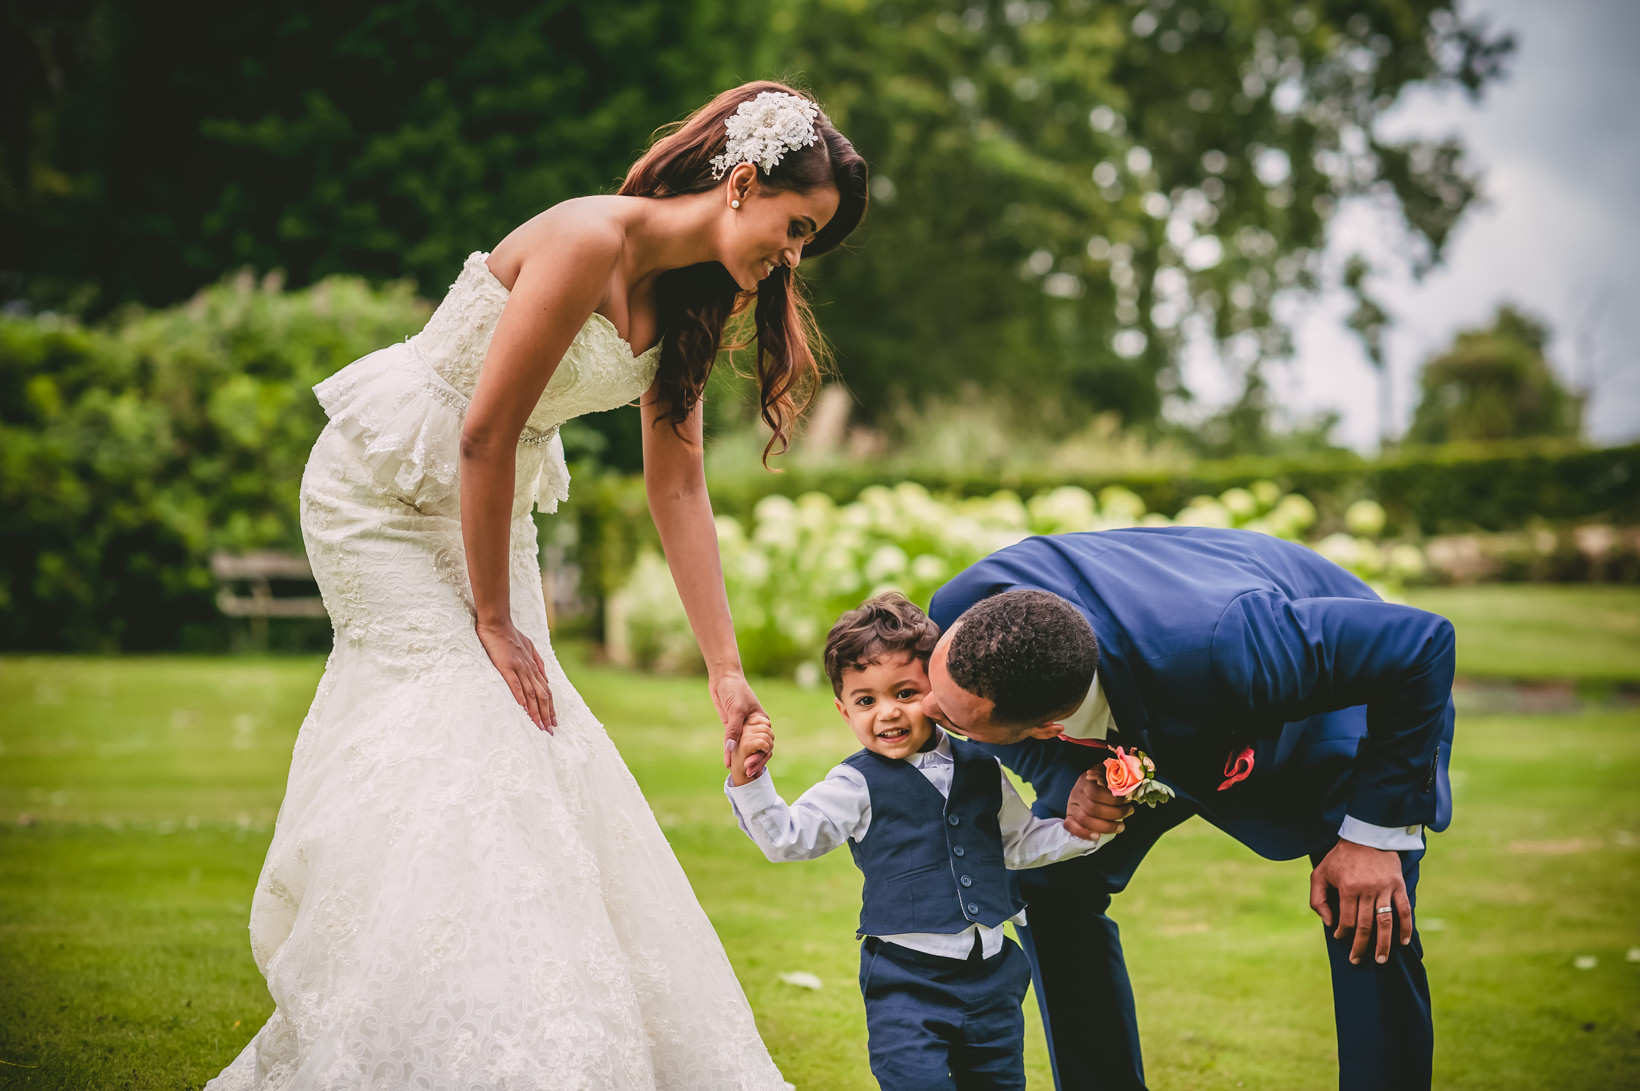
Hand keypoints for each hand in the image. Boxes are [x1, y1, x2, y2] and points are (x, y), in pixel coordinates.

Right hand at [475, 617, 554, 731]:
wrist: (497, 622)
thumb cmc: (511, 634)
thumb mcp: (530, 646)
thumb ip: (539, 662)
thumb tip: (546, 678)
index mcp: (534, 666)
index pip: (546, 691)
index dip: (550, 707)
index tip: (553, 721)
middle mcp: (529, 669)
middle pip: (542, 695)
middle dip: (547, 714)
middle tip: (550, 730)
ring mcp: (519, 667)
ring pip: (532, 693)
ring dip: (537, 711)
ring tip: (540, 726)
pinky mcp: (506, 666)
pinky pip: (515, 684)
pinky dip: (521, 697)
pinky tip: (524, 708)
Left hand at [710, 671, 770, 777]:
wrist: (723, 678)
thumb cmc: (735, 690)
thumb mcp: (737, 710)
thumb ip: (734, 730)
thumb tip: (732, 749)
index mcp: (762, 722)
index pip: (766, 743)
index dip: (761, 755)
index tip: (752, 763)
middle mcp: (754, 727)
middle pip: (758, 748)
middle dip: (755, 761)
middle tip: (748, 772)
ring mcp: (743, 728)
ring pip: (746, 748)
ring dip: (745, 759)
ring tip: (742, 772)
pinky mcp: (731, 727)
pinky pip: (733, 743)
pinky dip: (731, 753)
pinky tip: (728, 763)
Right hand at [1064, 768, 1132, 840]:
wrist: (1082, 789)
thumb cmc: (1099, 782)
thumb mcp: (1105, 774)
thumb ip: (1114, 778)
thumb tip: (1129, 787)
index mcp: (1085, 781)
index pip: (1096, 793)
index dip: (1114, 800)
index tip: (1128, 801)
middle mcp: (1076, 794)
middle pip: (1092, 808)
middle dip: (1115, 813)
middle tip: (1129, 811)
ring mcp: (1072, 807)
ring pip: (1085, 819)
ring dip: (1106, 826)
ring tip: (1121, 827)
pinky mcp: (1069, 818)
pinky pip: (1072, 827)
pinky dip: (1084, 833)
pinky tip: (1097, 836)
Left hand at [1309, 838, 1412, 964]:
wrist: (1366, 836)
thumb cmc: (1340, 857)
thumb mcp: (1320, 873)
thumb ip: (1317, 898)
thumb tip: (1329, 922)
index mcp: (1348, 888)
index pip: (1346, 920)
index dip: (1343, 933)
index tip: (1340, 939)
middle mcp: (1367, 890)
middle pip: (1365, 925)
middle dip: (1361, 946)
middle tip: (1357, 960)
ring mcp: (1385, 888)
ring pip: (1385, 922)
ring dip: (1384, 944)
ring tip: (1381, 960)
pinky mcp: (1398, 885)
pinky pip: (1404, 910)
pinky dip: (1405, 927)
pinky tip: (1402, 942)